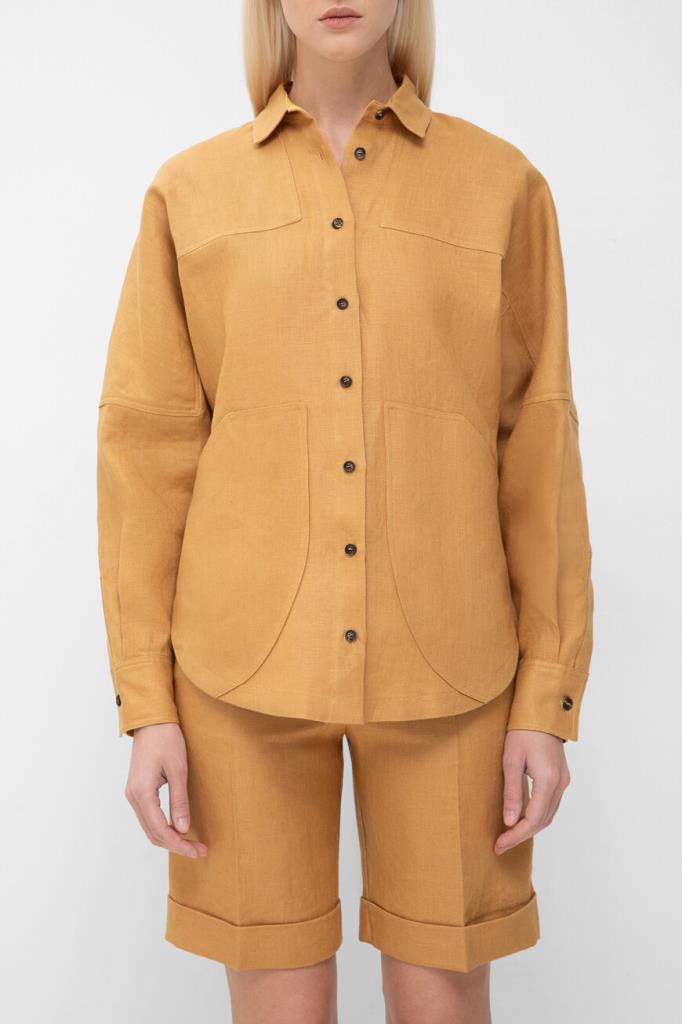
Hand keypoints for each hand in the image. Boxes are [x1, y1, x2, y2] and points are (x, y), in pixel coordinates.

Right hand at [125, 722, 207, 858]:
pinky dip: (162, 828)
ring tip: (192, 843)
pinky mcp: (137, 790)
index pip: (161, 830)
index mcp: (142, 792)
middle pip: (153, 834)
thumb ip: (180, 800)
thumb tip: (183, 829)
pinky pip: (148, 817)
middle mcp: (133, 797)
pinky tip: (179, 829)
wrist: (152, 720)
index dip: (180, 844)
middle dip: (176, 845)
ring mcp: (132, 794)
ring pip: (149, 828)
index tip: (199, 851)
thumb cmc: (166, 739)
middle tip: (200, 850)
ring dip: (169, 838)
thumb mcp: (178, 769)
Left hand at [494, 729, 569, 854]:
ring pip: (548, 814)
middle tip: (501, 844)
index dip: (516, 836)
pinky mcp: (560, 776)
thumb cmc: (523, 731)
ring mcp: (563, 780)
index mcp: (548, 781)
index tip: (499, 845)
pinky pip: (550, 804)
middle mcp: (560, 784)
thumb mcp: (511, 760)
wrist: (541, 711)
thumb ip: (512, 792)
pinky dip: (537, 815)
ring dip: (530, 827)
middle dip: (521, 835)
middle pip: (543, 821)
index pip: (533, 820)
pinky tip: (522, 817)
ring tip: (508, 835)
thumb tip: (510, 821)